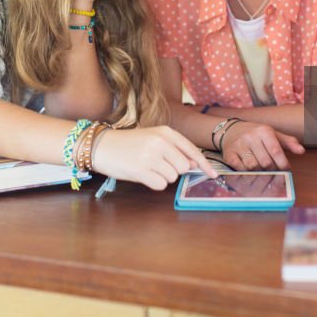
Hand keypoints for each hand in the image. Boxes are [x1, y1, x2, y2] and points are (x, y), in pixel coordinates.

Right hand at [92, 126, 215, 189]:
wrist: (102, 145)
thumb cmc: (129, 144)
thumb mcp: (153, 139)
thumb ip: (174, 149)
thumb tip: (193, 165)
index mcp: (165, 132)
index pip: (192, 150)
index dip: (204, 164)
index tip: (213, 174)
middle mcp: (160, 142)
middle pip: (183, 167)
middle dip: (174, 170)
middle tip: (157, 164)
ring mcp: (151, 156)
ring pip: (172, 177)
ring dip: (161, 176)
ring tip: (146, 166)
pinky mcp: (141, 169)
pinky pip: (160, 184)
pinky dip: (153, 183)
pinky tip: (142, 174)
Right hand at [221, 121, 303, 170]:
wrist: (231, 130)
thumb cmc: (256, 134)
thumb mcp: (273, 134)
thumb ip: (288, 142)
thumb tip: (302, 151)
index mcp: (264, 131)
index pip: (276, 150)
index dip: (283, 164)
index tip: (287, 170)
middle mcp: (250, 137)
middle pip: (265, 162)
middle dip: (272, 170)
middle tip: (274, 173)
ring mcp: (238, 145)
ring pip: (253, 167)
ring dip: (260, 173)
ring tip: (263, 173)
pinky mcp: (229, 154)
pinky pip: (240, 169)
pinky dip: (247, 174)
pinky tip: (250, 173)